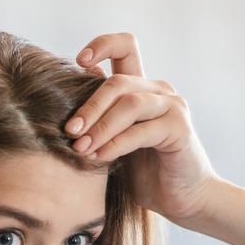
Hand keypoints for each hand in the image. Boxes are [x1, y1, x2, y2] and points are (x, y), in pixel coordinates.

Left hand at [66, 32, 219, 224]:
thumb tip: (61, 102)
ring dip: (100, 127)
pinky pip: (141, 130)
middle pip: (118, 82)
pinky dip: (116, 144)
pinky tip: (100, 157)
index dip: (102, 46)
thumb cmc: (144, 172)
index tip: (78, 60)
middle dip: (89, 107)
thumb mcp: (112, 143)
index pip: (125, 47)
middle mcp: (159, 91)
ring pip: (129, 103)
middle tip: (69, 131)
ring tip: (81, 148)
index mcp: (141, 88)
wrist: (182, 199)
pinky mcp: (179, 128)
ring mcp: (172, 107)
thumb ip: (97, 121)